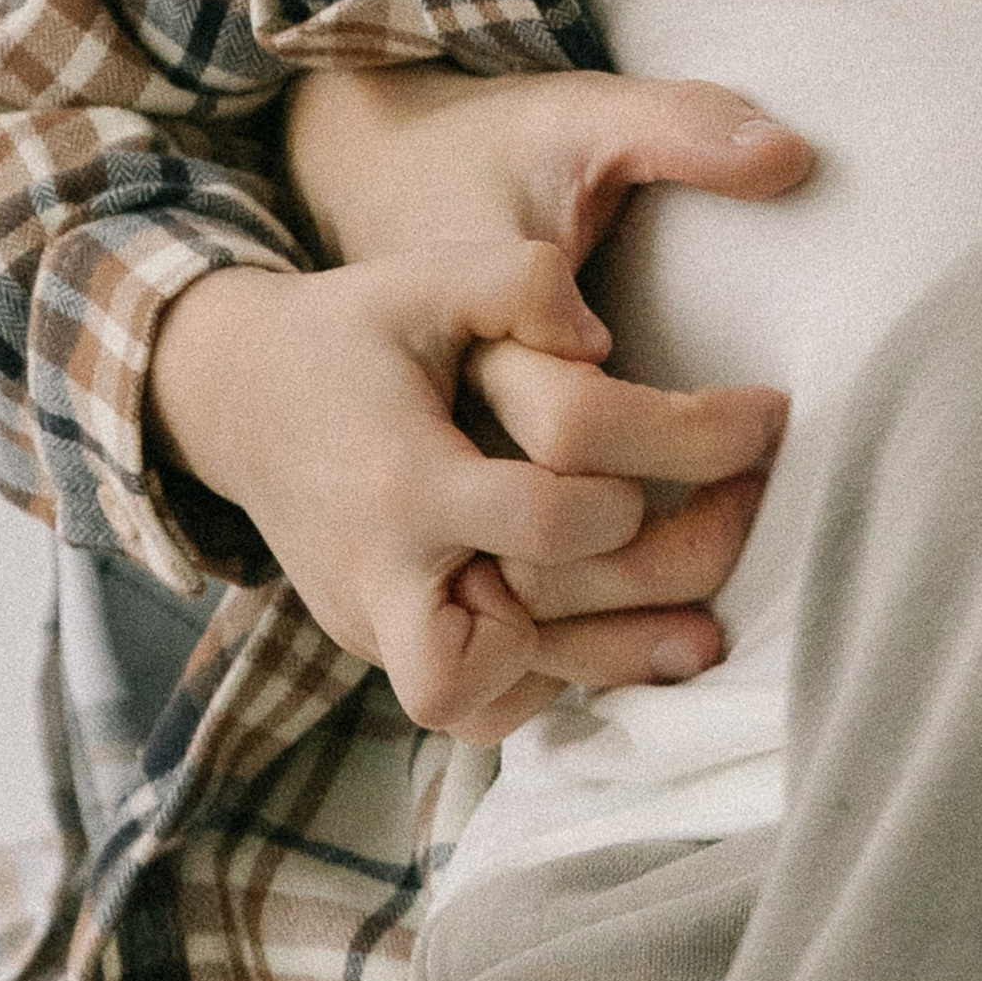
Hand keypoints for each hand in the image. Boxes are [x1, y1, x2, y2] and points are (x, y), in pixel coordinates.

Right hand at [285, 64, 819, 659]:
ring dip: (611, 661)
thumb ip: (522, 283)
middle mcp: (382, 575)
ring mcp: (376, 627)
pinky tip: (618, 629)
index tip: (744, 423)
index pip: (544, 519)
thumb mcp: (433, 272)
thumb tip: (602, 346)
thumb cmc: (358, 328)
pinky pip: (476, 709)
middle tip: (743, 514)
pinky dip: (546, 682)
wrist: (237, 399)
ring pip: (498, 701)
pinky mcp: (383, 651)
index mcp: (402, 477)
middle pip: (518, 639)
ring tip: (709, 619)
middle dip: (653, 585)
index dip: (644, 484)